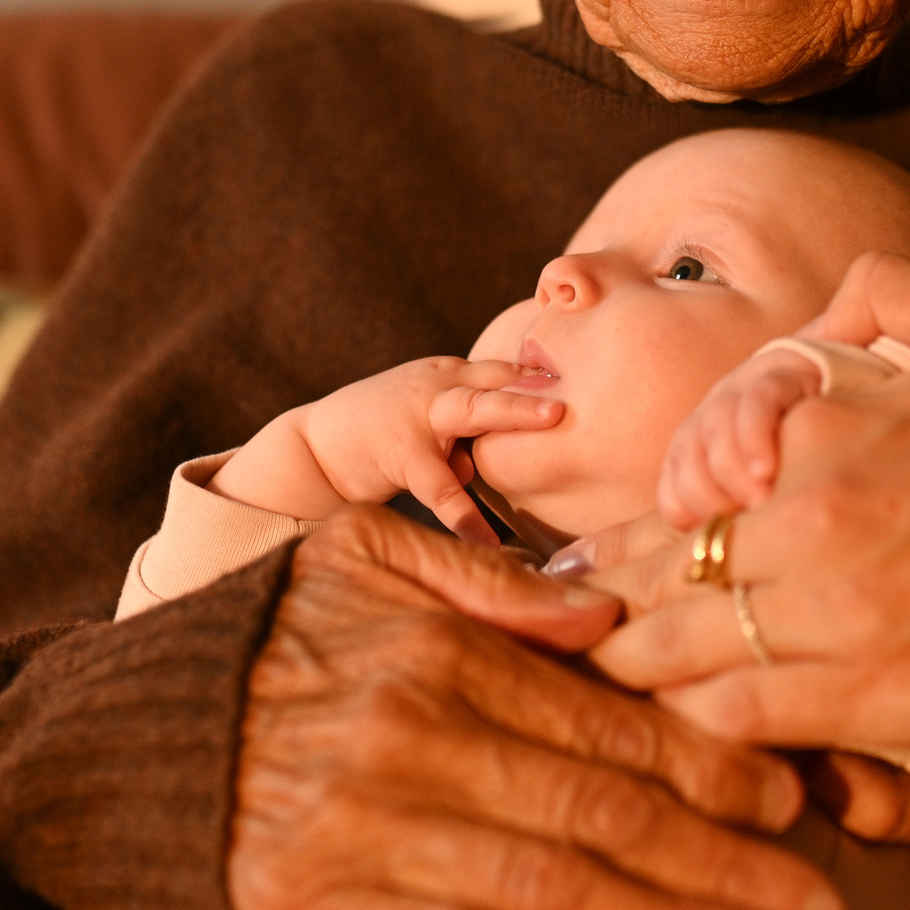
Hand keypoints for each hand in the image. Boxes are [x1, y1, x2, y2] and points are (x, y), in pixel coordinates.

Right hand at [218, 355, 562, 542]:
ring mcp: (420, 414)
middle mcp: (440, 384)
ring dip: (512, 413)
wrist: (317, 445)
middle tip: (581, 384)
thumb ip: (476, 431)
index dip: (543, 370)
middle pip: (495, 378)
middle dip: (537, 380)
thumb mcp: (434, 419)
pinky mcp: (400, 451)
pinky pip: (440, 486)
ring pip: (472, 411)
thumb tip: (521, 454)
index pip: (505, 368)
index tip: (592, 369)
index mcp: (453, 374)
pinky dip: (465, 513)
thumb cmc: (385, 433)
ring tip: (555, 423)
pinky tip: (490, 541)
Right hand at [230, 507, 844, 909]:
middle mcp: (407, 751)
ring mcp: (366, 844)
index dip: (703, 766)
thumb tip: (603, 616)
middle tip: (815, 903)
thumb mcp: (362, 558)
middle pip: (595, 818)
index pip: (598, 722)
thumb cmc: (266, 635)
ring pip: (549, 898)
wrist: (122, 741)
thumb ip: (483, 584)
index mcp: (431, 660)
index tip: (784, 799)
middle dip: (718, 869)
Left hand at [585, 253, 909, 746]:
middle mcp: (807, 512)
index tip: (593, 575)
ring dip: (643, 673)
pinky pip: (743, 711)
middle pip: (664, 578)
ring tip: (615, 695)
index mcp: (817, 433)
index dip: (627, 548)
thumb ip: (890, 295)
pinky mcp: (874, 688)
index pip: (679, 499)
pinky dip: (708, 723)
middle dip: (611, 615)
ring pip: (683, 648)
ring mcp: (836, 603)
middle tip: (575, 643)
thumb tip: (834, 297)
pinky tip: (700, 728)